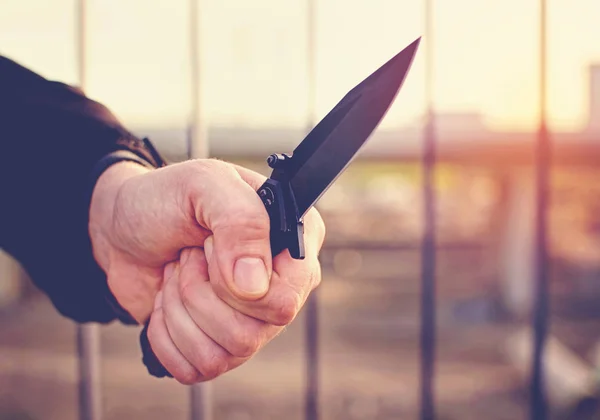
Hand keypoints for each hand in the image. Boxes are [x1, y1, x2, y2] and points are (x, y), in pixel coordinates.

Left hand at [89, 158, 324, 381]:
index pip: (286, 299)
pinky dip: (167, 335)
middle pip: (252, 334)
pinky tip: (168, 300)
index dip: (239, 286)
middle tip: (188, 256)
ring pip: (226, 354)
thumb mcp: (204, 185)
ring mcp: (250, 320)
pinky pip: (199, 368)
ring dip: (181, 310)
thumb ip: (241, 222)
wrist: (121, 227)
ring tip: (177, 273)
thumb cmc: (166, 199)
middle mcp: (278, 287)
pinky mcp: (217, 344)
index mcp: (292, 243)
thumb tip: (254, 287)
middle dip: (199, 293)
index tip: (208, 248)